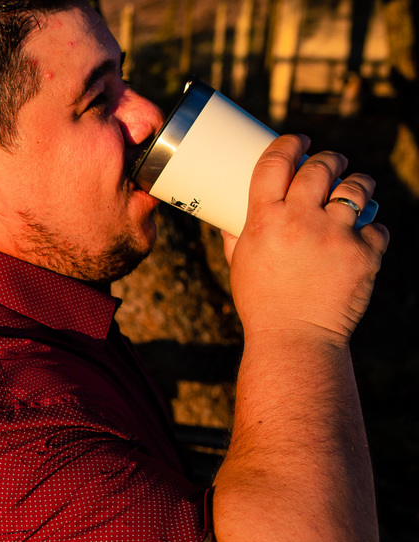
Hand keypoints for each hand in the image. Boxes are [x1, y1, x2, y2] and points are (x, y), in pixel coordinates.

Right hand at [221, 134, 388, 344]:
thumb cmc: (261, 302)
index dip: (288, 143)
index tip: (298, 140)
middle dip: (328, 159)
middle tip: (329, 163)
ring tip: (352, 191)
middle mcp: (301, 221)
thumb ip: (237, 234)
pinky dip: (369, 229)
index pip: (276, 162)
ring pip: (357, 188)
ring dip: (355, 185)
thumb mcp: (240, 263)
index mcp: (265, 220)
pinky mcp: (366, 253)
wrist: (295, 338)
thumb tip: (228, 213)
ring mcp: (337, 236)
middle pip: (320, 167)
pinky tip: (359, 236)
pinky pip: (376, 225)